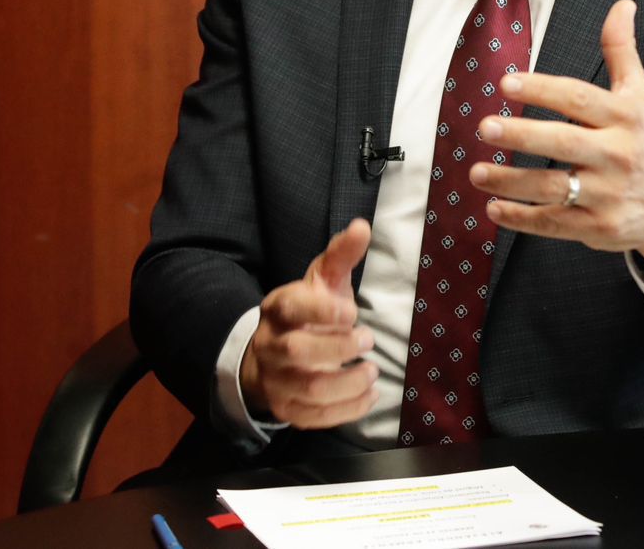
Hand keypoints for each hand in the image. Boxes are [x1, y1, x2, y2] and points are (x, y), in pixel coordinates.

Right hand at [239, 219, 378, 427]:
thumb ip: (341, 255)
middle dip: (338, 348)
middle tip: (368, 340)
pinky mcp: (287, 409)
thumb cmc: (307, 312)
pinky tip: (368, 396)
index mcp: (278, 308)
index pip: (290, 307)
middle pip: (297, 351)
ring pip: (308, 388)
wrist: (272, 355)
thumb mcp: (322, 280)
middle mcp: (271, 345)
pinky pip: (314, 417)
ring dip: (347, 383)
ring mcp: (276, 380)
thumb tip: (362, 226)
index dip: (321, 310)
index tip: (353, 312)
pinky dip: (346, 410)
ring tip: (372, 372)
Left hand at [474, 0, 643, 272]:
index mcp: (626, 117)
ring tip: (476, 172)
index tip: (506, 83)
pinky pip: (555, 223)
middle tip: (484, 126)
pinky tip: (493, 209)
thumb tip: (622, 5)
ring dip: (510, 181)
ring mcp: (609, 194)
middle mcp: (618, 155)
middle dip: (522, 135)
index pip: (579, 99)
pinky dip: (522, 219)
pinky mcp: (599, 227)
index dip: (543, 89)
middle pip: (563, 142)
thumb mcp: (643, 97)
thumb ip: (623, 52)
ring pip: (553, 187)